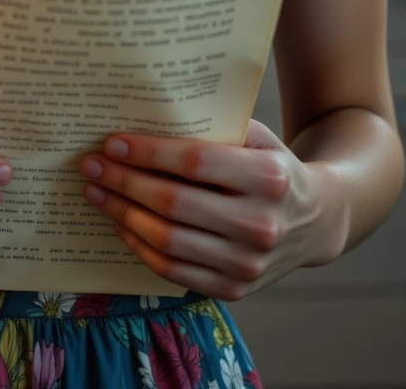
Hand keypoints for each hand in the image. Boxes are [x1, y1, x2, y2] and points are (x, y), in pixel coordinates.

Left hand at [80, 118, 338, 301]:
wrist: (315, 221)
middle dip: (124, 182)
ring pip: (169, 241)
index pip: (195, 162)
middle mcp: (262, 224)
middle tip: (91, 165)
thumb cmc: (272, 167)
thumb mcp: (258, 137)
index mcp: (269, 177)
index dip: (149, 153)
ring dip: (123, 215)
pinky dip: (140, 247)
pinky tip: (120, 223)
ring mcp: (249, 264)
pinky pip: (173, 271)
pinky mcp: (235, 290)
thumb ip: (214, 127)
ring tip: (96, 193)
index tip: (112, 143)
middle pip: (175, 203)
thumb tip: (145, 116)